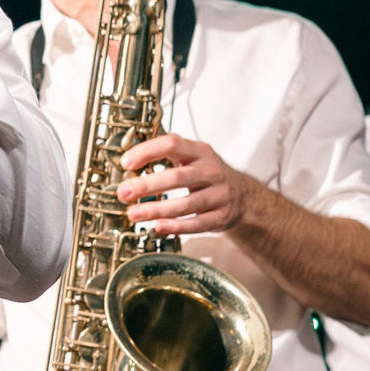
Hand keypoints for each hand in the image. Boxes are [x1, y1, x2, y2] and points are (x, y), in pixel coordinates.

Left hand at [118, 134, 256, 237]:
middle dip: (147, 185)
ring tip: (134, 213)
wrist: (244, 195)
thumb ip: (166, 155)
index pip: (172, 144)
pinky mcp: (221, 216)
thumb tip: (128, 161)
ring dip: (157, 209)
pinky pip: (196, 223)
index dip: (147, 152)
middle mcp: (211, 171)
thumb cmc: (208, 174)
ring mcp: (219, 194)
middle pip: (177, 177)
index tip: (126, 162)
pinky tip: (157, 226)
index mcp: (200, 151)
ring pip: (186, 203)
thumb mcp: (193, 156)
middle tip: (124, 192)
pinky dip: (175, 226)